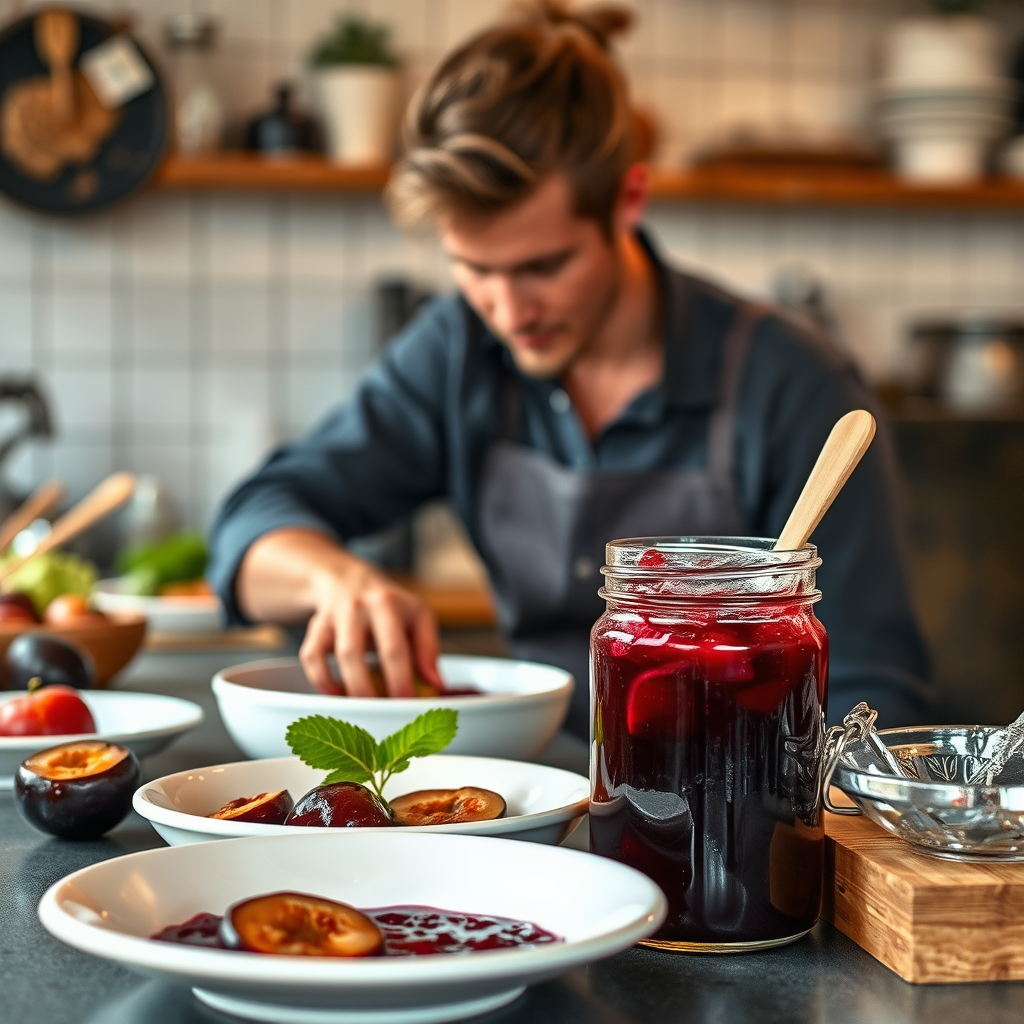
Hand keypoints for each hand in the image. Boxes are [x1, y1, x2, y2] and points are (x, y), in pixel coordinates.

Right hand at [300, 557, 441, 697]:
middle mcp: (357, 607)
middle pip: (355, 653)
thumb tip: (436, 684)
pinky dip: (321, 679)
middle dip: (367, 689)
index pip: (394, 647)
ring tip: (363, 708)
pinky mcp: (316, 626)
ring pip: (333, 657)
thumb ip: (427, 649)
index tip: (407, 703)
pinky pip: (311, 656)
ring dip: (348, 688)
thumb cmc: (390, 605)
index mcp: (387, 603)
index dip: (400, 679)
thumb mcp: (417, 615)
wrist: (349, 580)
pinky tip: (337, 693)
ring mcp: (334, 616)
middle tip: (382, 712)